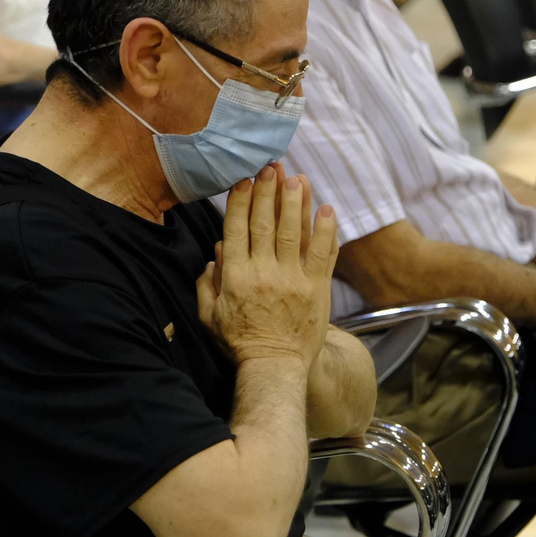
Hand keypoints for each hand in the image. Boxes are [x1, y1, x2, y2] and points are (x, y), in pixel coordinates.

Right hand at [195, 167, 338, 369]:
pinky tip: (327, 209)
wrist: (276, 368)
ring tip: (297, 178)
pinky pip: (323, 254)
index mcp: (235, 277)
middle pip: (264, 224)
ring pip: (292, 233)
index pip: (236, 230)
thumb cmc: (240, 342)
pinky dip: (325, 231)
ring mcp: (292, 280)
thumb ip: (208, 284)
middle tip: (271, 167)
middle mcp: (263, 274)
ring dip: (295, 202)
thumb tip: (214, 253)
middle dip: (267, 192)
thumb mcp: (209, 316)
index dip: (240, 202)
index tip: (244, 179)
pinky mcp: (316, 289)